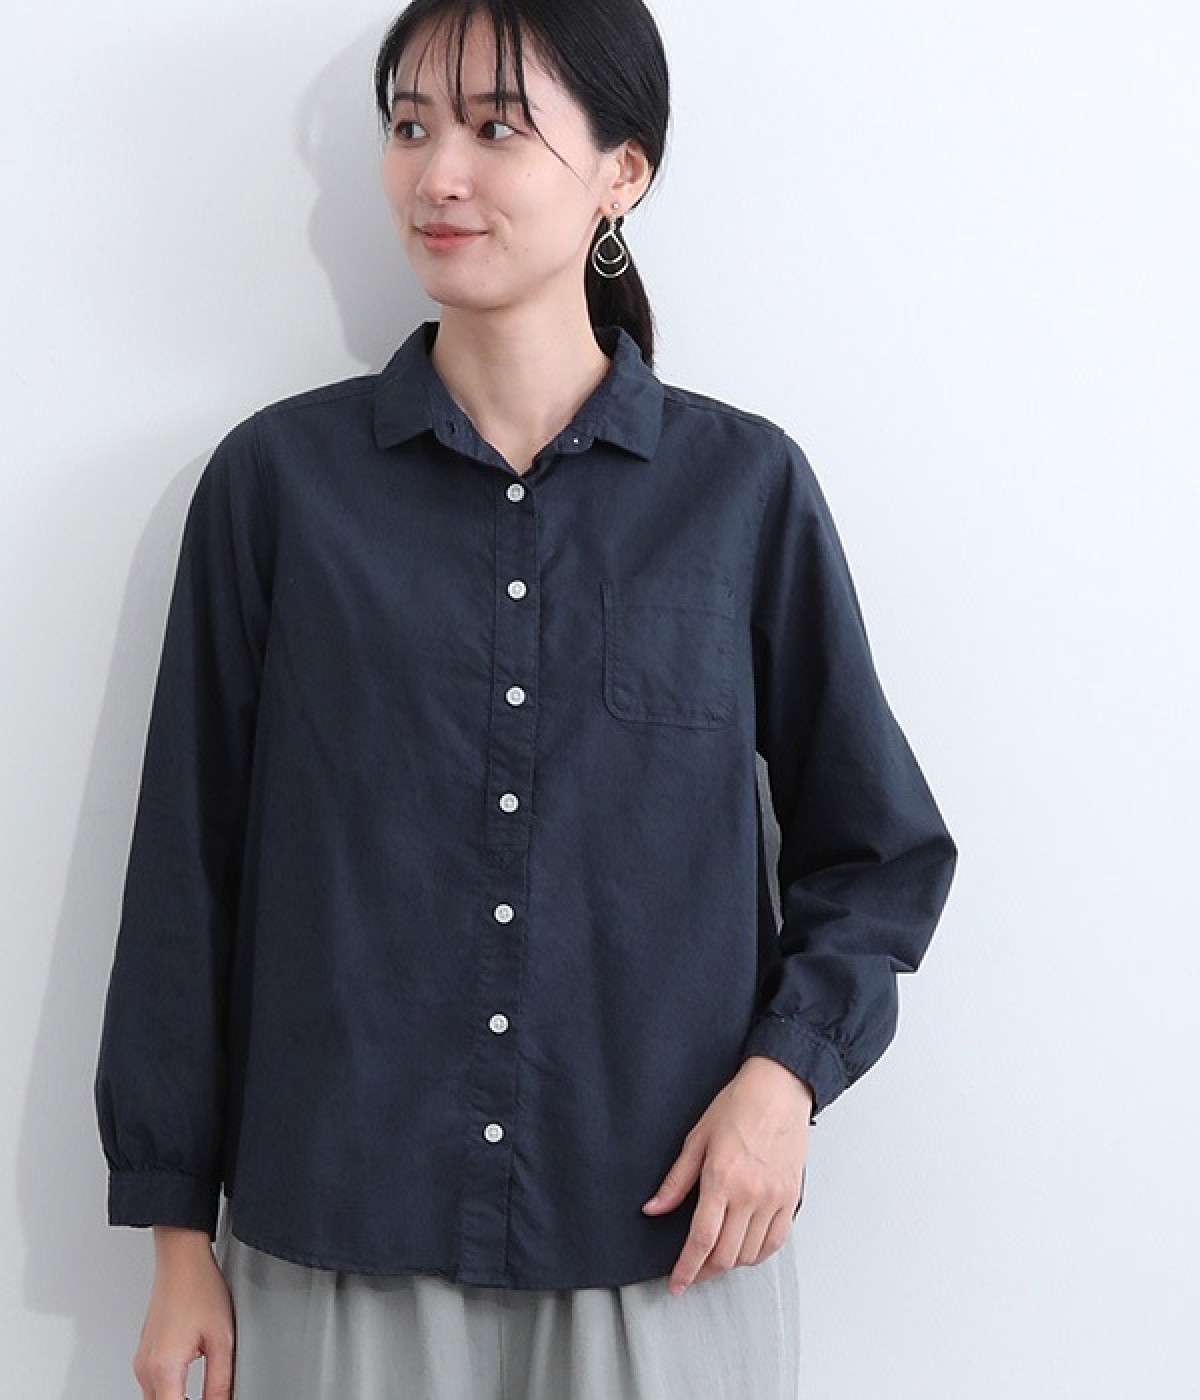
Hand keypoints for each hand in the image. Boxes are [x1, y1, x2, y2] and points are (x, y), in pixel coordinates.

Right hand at [133, 1227, 234, 1398]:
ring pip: (153, 1398)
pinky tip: (187, 1385)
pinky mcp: (144, 1351)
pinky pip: (152, 1383)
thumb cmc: (199, 1287)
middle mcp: (146, 1366)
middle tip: (209, 1397)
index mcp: (164, 1367)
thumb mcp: (222, 1338)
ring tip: (202, 1396)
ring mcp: (142, 1359)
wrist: (181, 1258)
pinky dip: (169, 1390)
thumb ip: (220, 1381)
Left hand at [642, 1055, 811, 1295]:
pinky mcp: (791, 1199)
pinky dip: (757, 1254)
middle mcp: (750, 1195)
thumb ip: (675, 1180)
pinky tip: (744, 1248)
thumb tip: (652, 1209)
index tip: (676, 1283)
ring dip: (730, 1263)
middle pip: (726, 1255)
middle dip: (704, 1271)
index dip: (686, 1269)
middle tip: (692, 1271)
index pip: (701, 1240)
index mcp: (722, 1179)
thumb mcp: (697, 1138)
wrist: (780, 1089)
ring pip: (750, 1254)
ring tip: (715, 1258)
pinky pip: (774, 1242)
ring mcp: (774, 1199)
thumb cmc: (738, 1105)